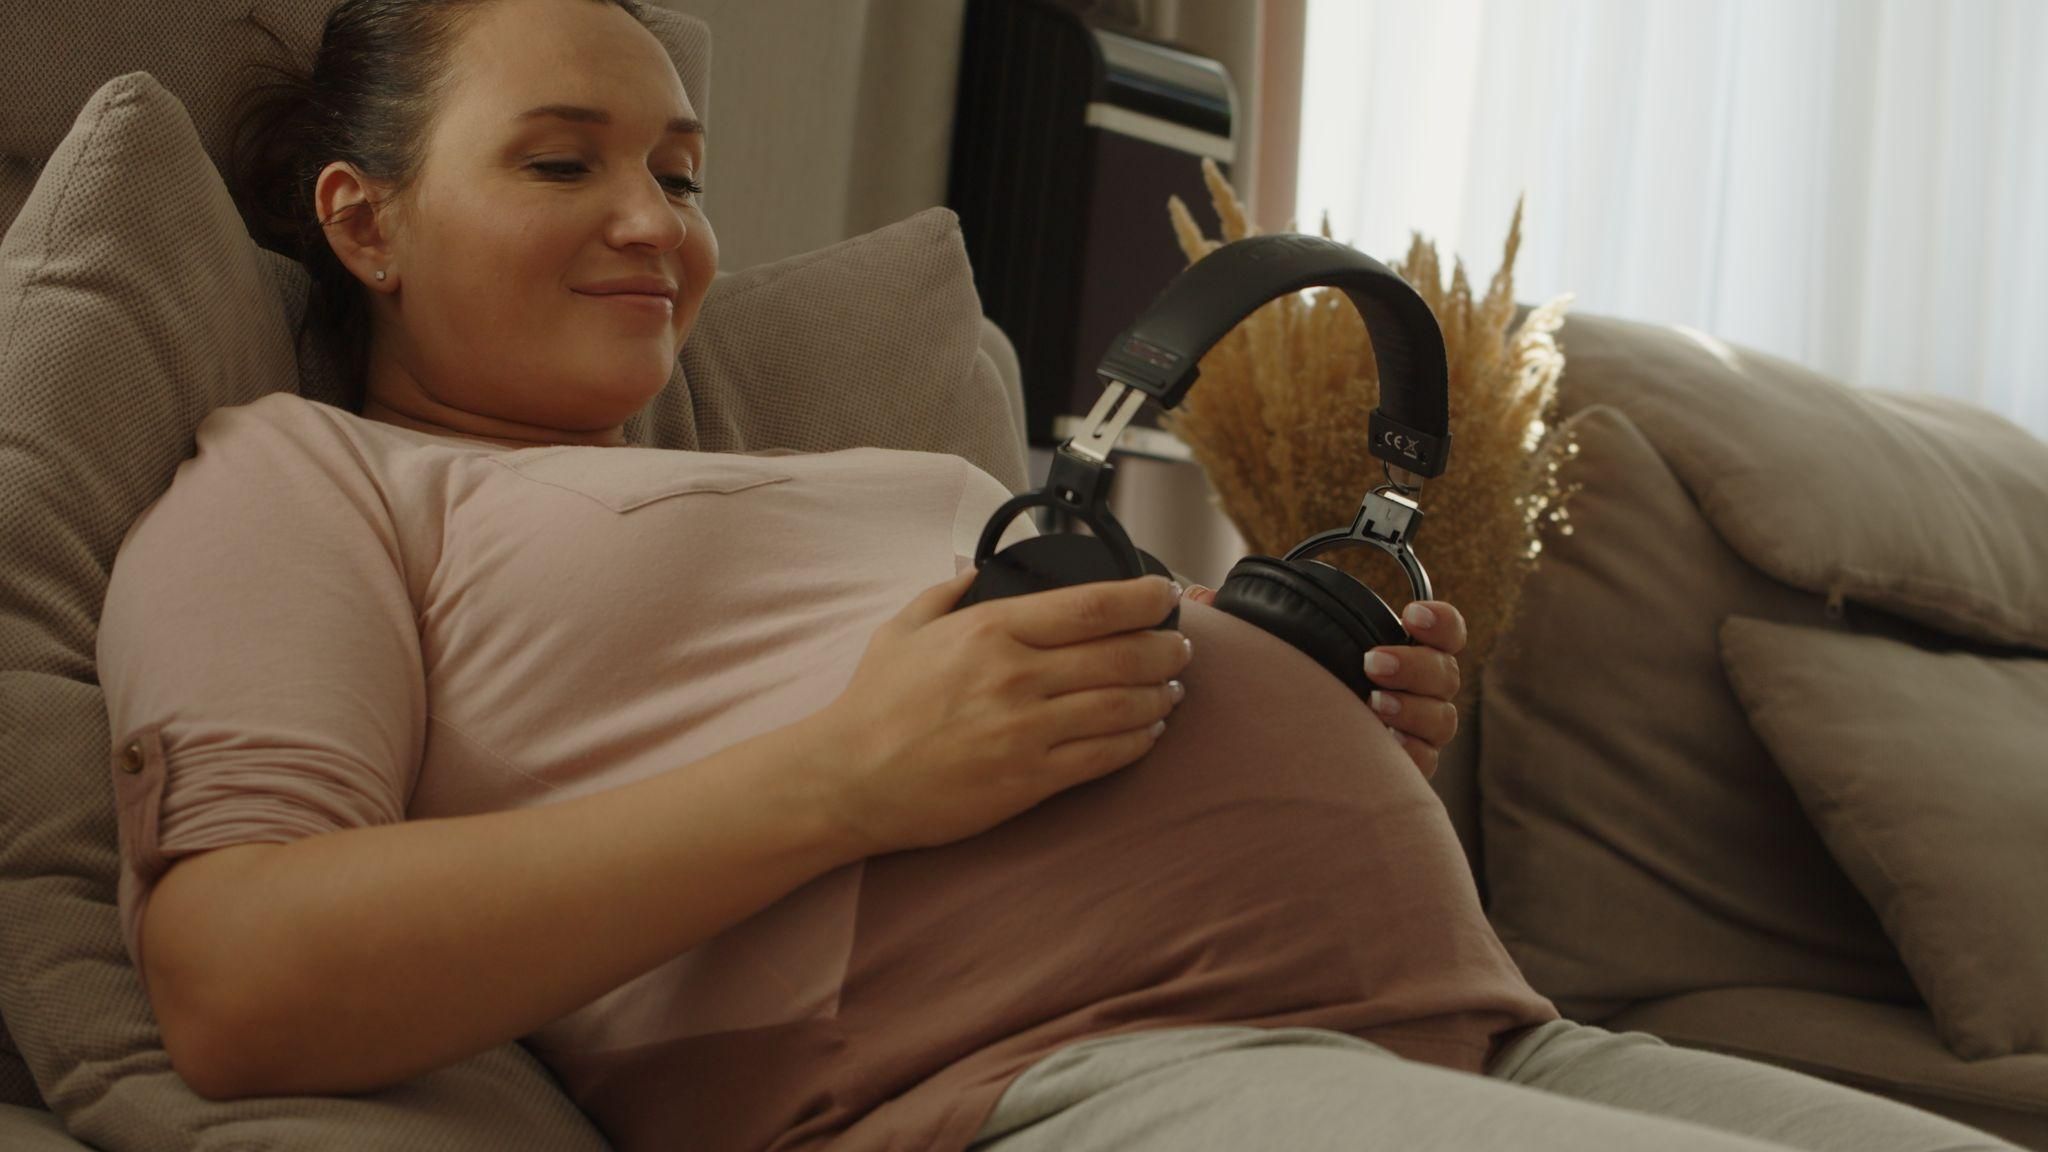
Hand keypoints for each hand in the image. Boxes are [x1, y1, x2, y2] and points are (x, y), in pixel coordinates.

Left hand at [1181, 585, 1463, 780]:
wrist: (1282, 769)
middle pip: (1446, 675)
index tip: (1411, 613)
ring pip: (1442, 720)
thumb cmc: (1286, 694)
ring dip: (1413, 708)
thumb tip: (1201, 594)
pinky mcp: (1404, 775)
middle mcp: (1417, 693)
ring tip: (1374, 703)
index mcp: (1399, 654)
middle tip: (1371, 661)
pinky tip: (1382, 744)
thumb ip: (1241, 622)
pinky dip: (1409, 753)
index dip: (1439, 620)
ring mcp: (1414, 734)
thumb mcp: (1269, 653)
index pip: (1445, 632)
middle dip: (1416, 664)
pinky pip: (1425, 765)